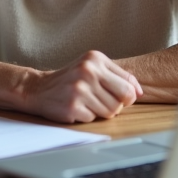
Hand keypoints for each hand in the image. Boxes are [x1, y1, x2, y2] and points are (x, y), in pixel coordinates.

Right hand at [21, 51, 142, 122]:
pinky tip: (77, 108)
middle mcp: (88, 71)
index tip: (119, 96)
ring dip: (101, 111)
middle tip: (102, 101)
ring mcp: (80, 89)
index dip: (128, 95)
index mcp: (95, 58)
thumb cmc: (70, 79)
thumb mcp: (91, 67)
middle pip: (124, 99)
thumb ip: (116, 76)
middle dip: (117, 104)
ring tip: (87, 102)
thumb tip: (139, 92)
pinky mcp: (73, 106)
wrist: (38, 88)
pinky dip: (88, 116)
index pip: (128, 83)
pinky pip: (94, 118)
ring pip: (111, 111)